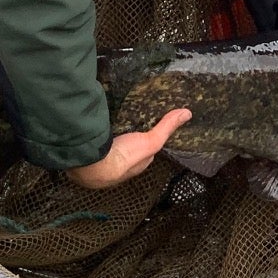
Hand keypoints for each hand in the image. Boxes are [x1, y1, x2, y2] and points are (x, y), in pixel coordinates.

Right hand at [66, 108, 191, 189]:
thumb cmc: (124, 157)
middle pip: (127, 146)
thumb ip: (166, 128)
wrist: (93, 164)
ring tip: (112, 118)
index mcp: (137, 164)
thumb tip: (187, 113)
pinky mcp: (90, 151)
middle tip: (128, 118)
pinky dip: (98, 133)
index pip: (146, 150)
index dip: (148, 137)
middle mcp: (120, 164)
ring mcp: (104, 158)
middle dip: (128, 136)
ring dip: (112, 135)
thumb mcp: (151, 141)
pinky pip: (97, 140)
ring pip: (111, 144)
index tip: (149, 123)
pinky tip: (97, 124)